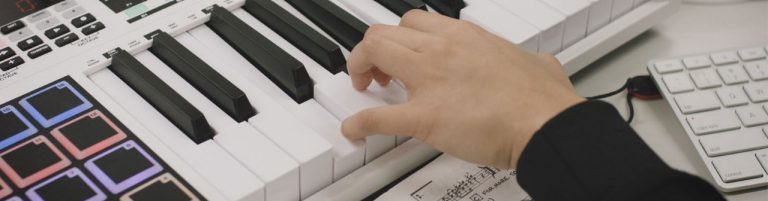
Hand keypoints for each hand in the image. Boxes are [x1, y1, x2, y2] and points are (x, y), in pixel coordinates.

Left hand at [342, 10, 584, 168]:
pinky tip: (354, 130)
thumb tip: (539, 63)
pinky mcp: (424, 116)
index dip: (400, 37)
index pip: (414, 21)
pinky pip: (378, 117)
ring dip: (361, 68)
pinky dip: (359, 123)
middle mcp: (441, 50)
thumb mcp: (539, 63)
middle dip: (373, 50)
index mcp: (465, 37)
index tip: (402, 53)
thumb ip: (532, 59)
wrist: (545, 126)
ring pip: (374, 52)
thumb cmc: (542, 100)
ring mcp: (429, 81)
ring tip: (367, 88)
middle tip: (378, 72)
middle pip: (385, 32)